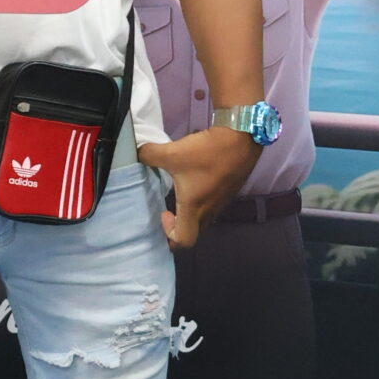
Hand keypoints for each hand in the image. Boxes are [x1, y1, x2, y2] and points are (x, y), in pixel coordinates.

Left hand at [137, 125, 257, 249]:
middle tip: (166, 210)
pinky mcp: (227, 191)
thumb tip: (137, 153)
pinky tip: (193, 181)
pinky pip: (211, 205)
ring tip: (177, 195)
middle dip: (178, 227)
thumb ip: (149, 154)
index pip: (184, 241)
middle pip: (193, 232)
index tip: (164, 212)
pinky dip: (200, 201)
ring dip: (189, 213)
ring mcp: (221, 202)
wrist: (242, 138)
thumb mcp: (173, 152)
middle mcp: (209, 210)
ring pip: (202, 219)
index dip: (169, 234)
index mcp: (194, 208)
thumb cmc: (207, 153)